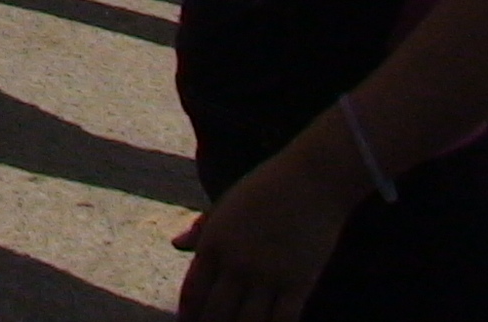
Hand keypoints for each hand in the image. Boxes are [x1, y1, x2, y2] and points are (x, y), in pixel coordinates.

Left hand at [171, 149, 356, 320]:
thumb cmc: (266, 189)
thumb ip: (202, 230)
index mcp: (214, 242)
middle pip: (216, 312)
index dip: (187, 316)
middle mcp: (237, 262)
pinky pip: (283, 319)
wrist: (312, 179)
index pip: (192, 291)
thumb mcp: (226, 206)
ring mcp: (268, 274)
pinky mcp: (299, 281)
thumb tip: (176, 244)